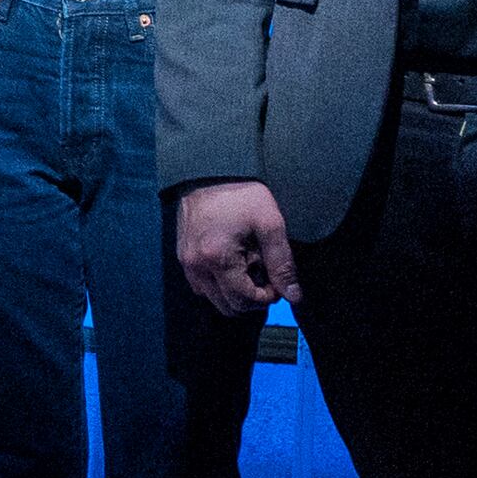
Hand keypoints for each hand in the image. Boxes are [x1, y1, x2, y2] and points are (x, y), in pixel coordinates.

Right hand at [174, 177, 296, 313]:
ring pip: (212, 298)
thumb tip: (293, 296)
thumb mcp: (270, 225)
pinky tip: (232, 264)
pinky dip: (218, 284)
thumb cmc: (243, 195)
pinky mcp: (182, 256)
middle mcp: (197, 266)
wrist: (210, 171)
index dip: (267, 298)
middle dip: (251, 299)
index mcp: (218, 259)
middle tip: (265, 277)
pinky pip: (200, 285)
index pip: (244, 300)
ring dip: (234, 293)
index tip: (278, 281)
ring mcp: (186, 263)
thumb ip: (282, 264)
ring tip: (248, 267)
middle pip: (227, 306)